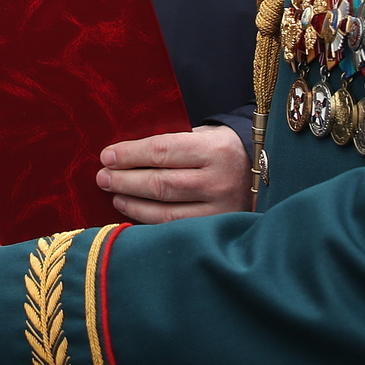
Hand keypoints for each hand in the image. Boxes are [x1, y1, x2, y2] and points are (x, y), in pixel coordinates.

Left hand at [97, 124, 251, 222]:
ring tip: (114, 194)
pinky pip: (175, 227)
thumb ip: (171, 141)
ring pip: (166, 211)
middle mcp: (220, 181)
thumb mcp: (203, 135)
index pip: (162, 150)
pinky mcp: (217, 229)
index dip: (130, 155)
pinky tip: (133, 211)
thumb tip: (123, 152)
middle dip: (125, 180)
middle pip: (160, 183)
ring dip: (133, 202)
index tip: (107, 156)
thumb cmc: (220, 149)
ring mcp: (221, 209)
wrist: (262, 174)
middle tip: (103, 177)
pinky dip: (150, 220)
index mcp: (215, 149)